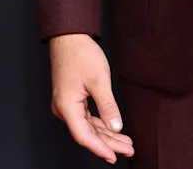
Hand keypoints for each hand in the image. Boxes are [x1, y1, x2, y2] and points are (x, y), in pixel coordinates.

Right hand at [48, 33, 134, 163]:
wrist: (69, 36)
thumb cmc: (81, 54)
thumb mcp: (99, 80)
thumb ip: (108, 106)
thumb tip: (116, 127)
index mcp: (67, 106)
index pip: (84, 136)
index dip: (100, 148)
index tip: (115, 157)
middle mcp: (64, 109)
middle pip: (87, 134)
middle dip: (109, 143)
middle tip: (128, 150)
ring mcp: (67, 104)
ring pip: (88, 126)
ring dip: (106, 135)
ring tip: (125, 142)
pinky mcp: (71, 99)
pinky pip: (87, 117)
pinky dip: (101, 124)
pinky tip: (113, 129)